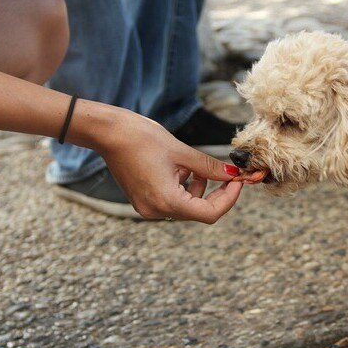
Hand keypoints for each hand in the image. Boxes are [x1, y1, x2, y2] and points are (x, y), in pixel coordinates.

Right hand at [97, 110, 242, 222]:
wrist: (108, 133)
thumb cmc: (142, 138)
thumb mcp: (182, 152)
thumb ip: (210, 167)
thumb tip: (233, 174)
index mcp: (167, 201)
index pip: (210, 213)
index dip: (229, 199)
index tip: (238, 181)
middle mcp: (156, 211)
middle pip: (198, 211)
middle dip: (216, 194)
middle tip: (229, 175)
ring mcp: (147, 208)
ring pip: (186, 207)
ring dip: (200, 190)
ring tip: (197, 167)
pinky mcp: (143, 201)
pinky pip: (172, 201)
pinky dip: (184, 189)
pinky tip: (182, 170)